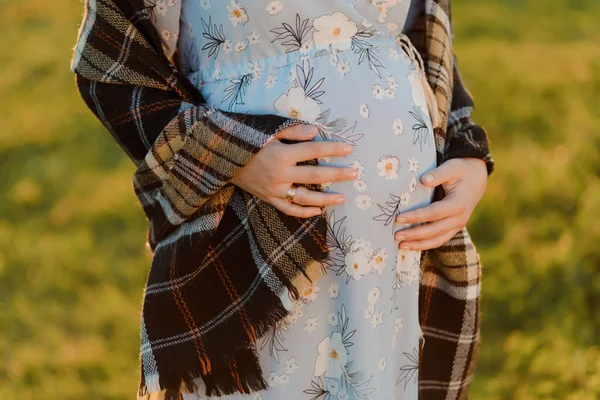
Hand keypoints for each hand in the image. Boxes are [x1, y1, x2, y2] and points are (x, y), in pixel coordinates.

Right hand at [231, 124, 356, 217]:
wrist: (221, 159)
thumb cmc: (247, 141)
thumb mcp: (268, 131)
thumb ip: (293, 131)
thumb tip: (316, 132)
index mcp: (282, 154)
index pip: (313, 151)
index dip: (332, 150)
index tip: (349, 149)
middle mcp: (280, 174)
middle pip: (315, 176)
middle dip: (337, 175)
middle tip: (354, 174)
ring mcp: (275, 189)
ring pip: (305, 198)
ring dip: (325, 199)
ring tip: (342, 198)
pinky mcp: (268, 198)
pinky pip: (288, 209)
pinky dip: (303, 212)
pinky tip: (318, 212)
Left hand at [394, 158, 487, 249]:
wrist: (477, 177)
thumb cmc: (461, 171)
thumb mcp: (451, 167)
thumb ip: (438, 174)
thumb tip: (424, 180)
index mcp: (458, 204)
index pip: (434, 213)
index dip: (416, 217)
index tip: (399, 218)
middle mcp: (460, 218)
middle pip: (434, 231)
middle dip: (414, 235)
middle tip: (396, 236)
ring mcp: (458, 225)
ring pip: (437, 240)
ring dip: (419, 244)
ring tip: (401, 245)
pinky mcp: (454, 228)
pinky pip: (440, 239)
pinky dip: (426, 244)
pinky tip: (412, 245)